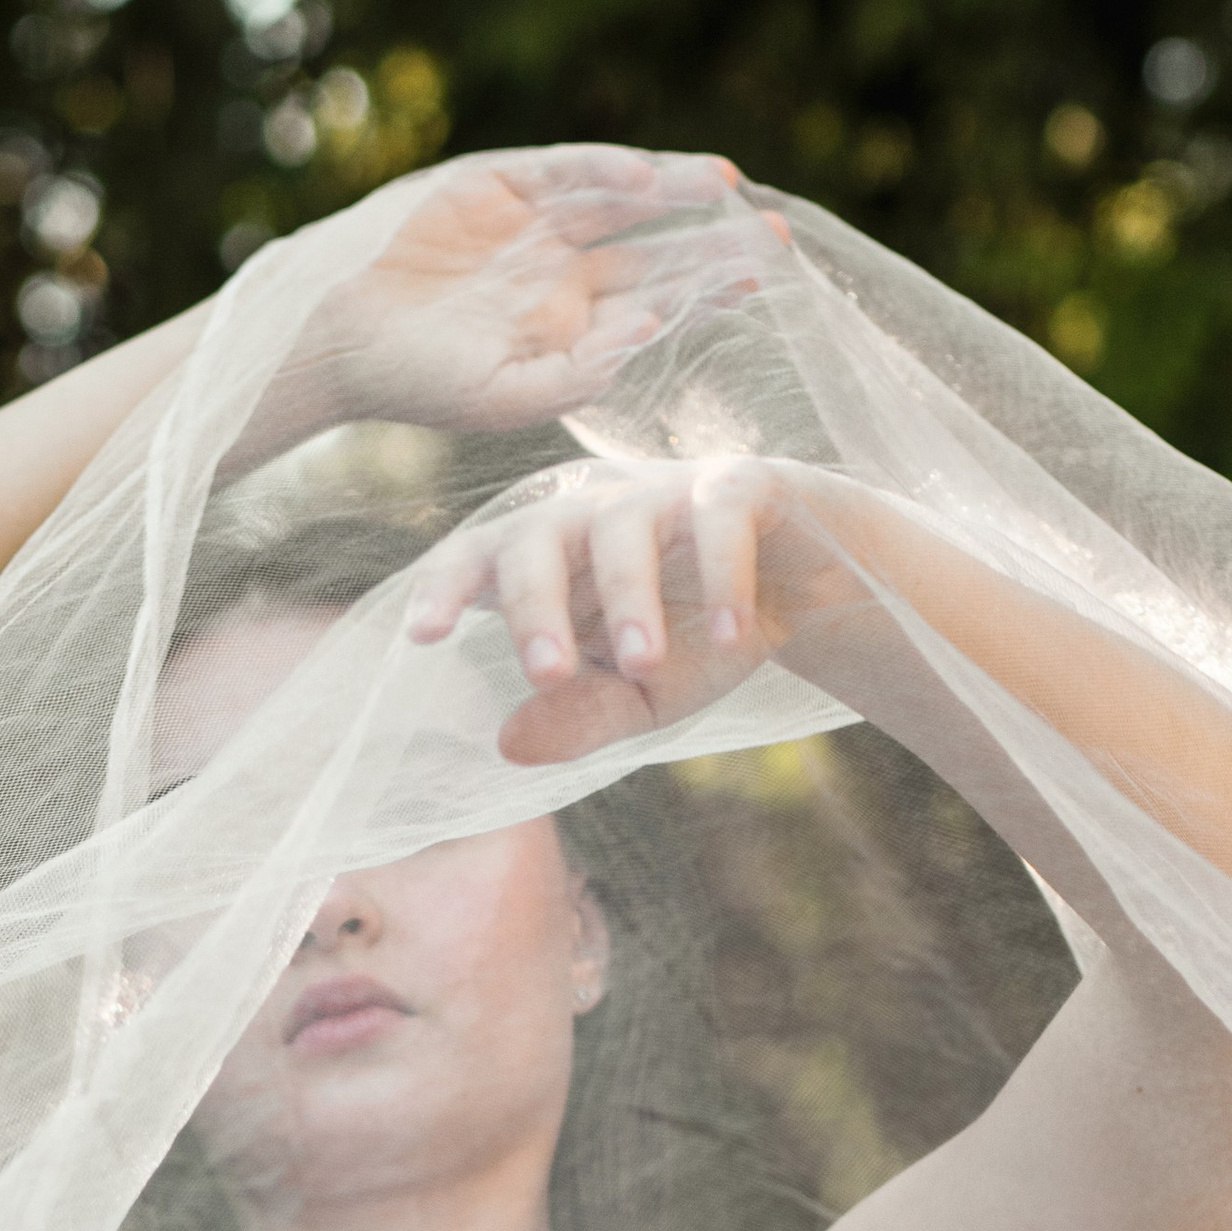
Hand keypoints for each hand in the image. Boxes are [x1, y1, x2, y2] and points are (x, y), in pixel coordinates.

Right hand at [297, 146, 778, 438]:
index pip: (655, 303)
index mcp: (568, 328)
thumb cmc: (415, 383)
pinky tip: (647, 177)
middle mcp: (559, 272)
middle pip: (654, 249)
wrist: (336, 335)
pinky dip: (604, 170)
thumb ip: (574, 378)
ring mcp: (530, 224)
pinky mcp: (496, 182)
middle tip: (775, 234)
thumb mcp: (500, 399)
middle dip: (712, 241)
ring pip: (620, 201)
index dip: (708, 288)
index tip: (763, 278)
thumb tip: (646, 341)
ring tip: (727, 185)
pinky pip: (563, 170)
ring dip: (673, 191)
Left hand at [404, 453, 870, 762]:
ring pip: (621, 528)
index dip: (444, 587)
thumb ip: (576, 718)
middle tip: (547, 673)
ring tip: (642, 666)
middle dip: (535, 605)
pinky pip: (718, 518)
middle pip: (535, 538)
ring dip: (628, 598)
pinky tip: (730, 639)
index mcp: (550, 560)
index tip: (422, 637)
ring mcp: (662, 492)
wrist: (808, 592)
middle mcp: (592, 513)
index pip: (477, 558)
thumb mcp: (638, 698)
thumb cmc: (699, 640)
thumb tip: (508, 745)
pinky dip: (723, 577)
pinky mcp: (738, 485)